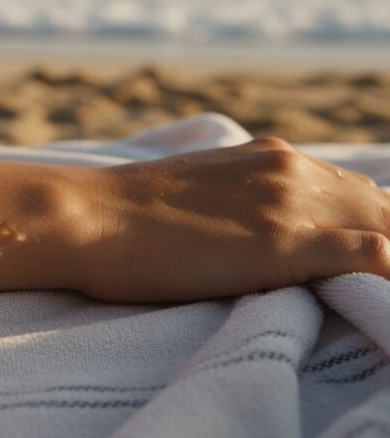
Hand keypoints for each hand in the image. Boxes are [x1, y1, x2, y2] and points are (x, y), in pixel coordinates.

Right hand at [77, 137, 389, 302]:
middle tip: (358, 275)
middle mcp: (290, 170)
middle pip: (378, 207)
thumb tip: (251, 226)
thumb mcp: (195, 190)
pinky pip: (376, 256)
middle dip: (380, 238)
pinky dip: (383, 272)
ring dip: (381, 254)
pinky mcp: (286, 245)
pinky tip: (368, 291)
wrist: (87, 215)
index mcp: (272, 157)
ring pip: (386, 225)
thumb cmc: (124, 214)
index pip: (352, 191)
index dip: (363, 226)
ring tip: (363, 285)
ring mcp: (290, 205)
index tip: (349, 258)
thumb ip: (238, 198)